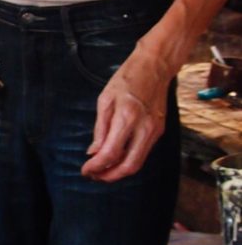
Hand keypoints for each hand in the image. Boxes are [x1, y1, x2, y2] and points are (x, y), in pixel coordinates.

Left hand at [81, 47, 170, 181]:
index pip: (110, 153)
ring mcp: (154, 131)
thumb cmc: (127, 79)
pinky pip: (143, 153)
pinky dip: (128, 160)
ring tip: (103, 170)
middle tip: (94, 176)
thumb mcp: (105, 99)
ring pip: (138, 163)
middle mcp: (144, 128)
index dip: (96, 167)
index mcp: (127, 118)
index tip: (86, 170)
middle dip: (109, 176)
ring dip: (119, 172)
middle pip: (128, 166)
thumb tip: (94, 152)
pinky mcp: (159, 131)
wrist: (155, 67)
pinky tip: (116, 158)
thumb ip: (100, 128)